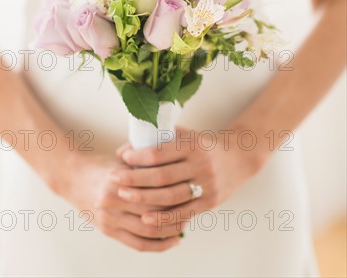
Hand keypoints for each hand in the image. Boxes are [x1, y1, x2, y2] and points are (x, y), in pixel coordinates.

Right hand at [55, 152, 182, 251]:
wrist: (72, 177)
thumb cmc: (101, 166)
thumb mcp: (122, 161)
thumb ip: (144, 168)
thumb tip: (174, 169)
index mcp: (118, 180)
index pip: (153, 191)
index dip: (174, 193)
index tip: (189, 189)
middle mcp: (113, 201)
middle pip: (153, 213)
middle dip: (175, 213)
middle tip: (192, 208)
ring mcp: (109, 219)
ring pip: (147, 232)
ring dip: (169, 232)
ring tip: (184, 226)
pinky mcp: (108, 231)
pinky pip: (137, 244)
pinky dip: (157, 245)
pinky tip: (171, 241)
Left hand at [114, 127, 262, 228]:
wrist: (238, 157)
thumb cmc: (202, 144)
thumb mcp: (185, 135)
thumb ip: (158, 140)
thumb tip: (124, 150)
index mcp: (192, 145)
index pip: (160, 152)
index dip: (139, 156)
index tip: (123, 157)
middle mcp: (200, 164)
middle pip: (162, 176)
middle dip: (135, 179)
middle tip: (114, 179)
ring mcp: (206, 185)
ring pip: (170, 196)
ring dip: (144, 198)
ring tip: (124, 196)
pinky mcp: (209, 202)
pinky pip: (183, 213)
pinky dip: (163, 218)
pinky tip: (145, 218)